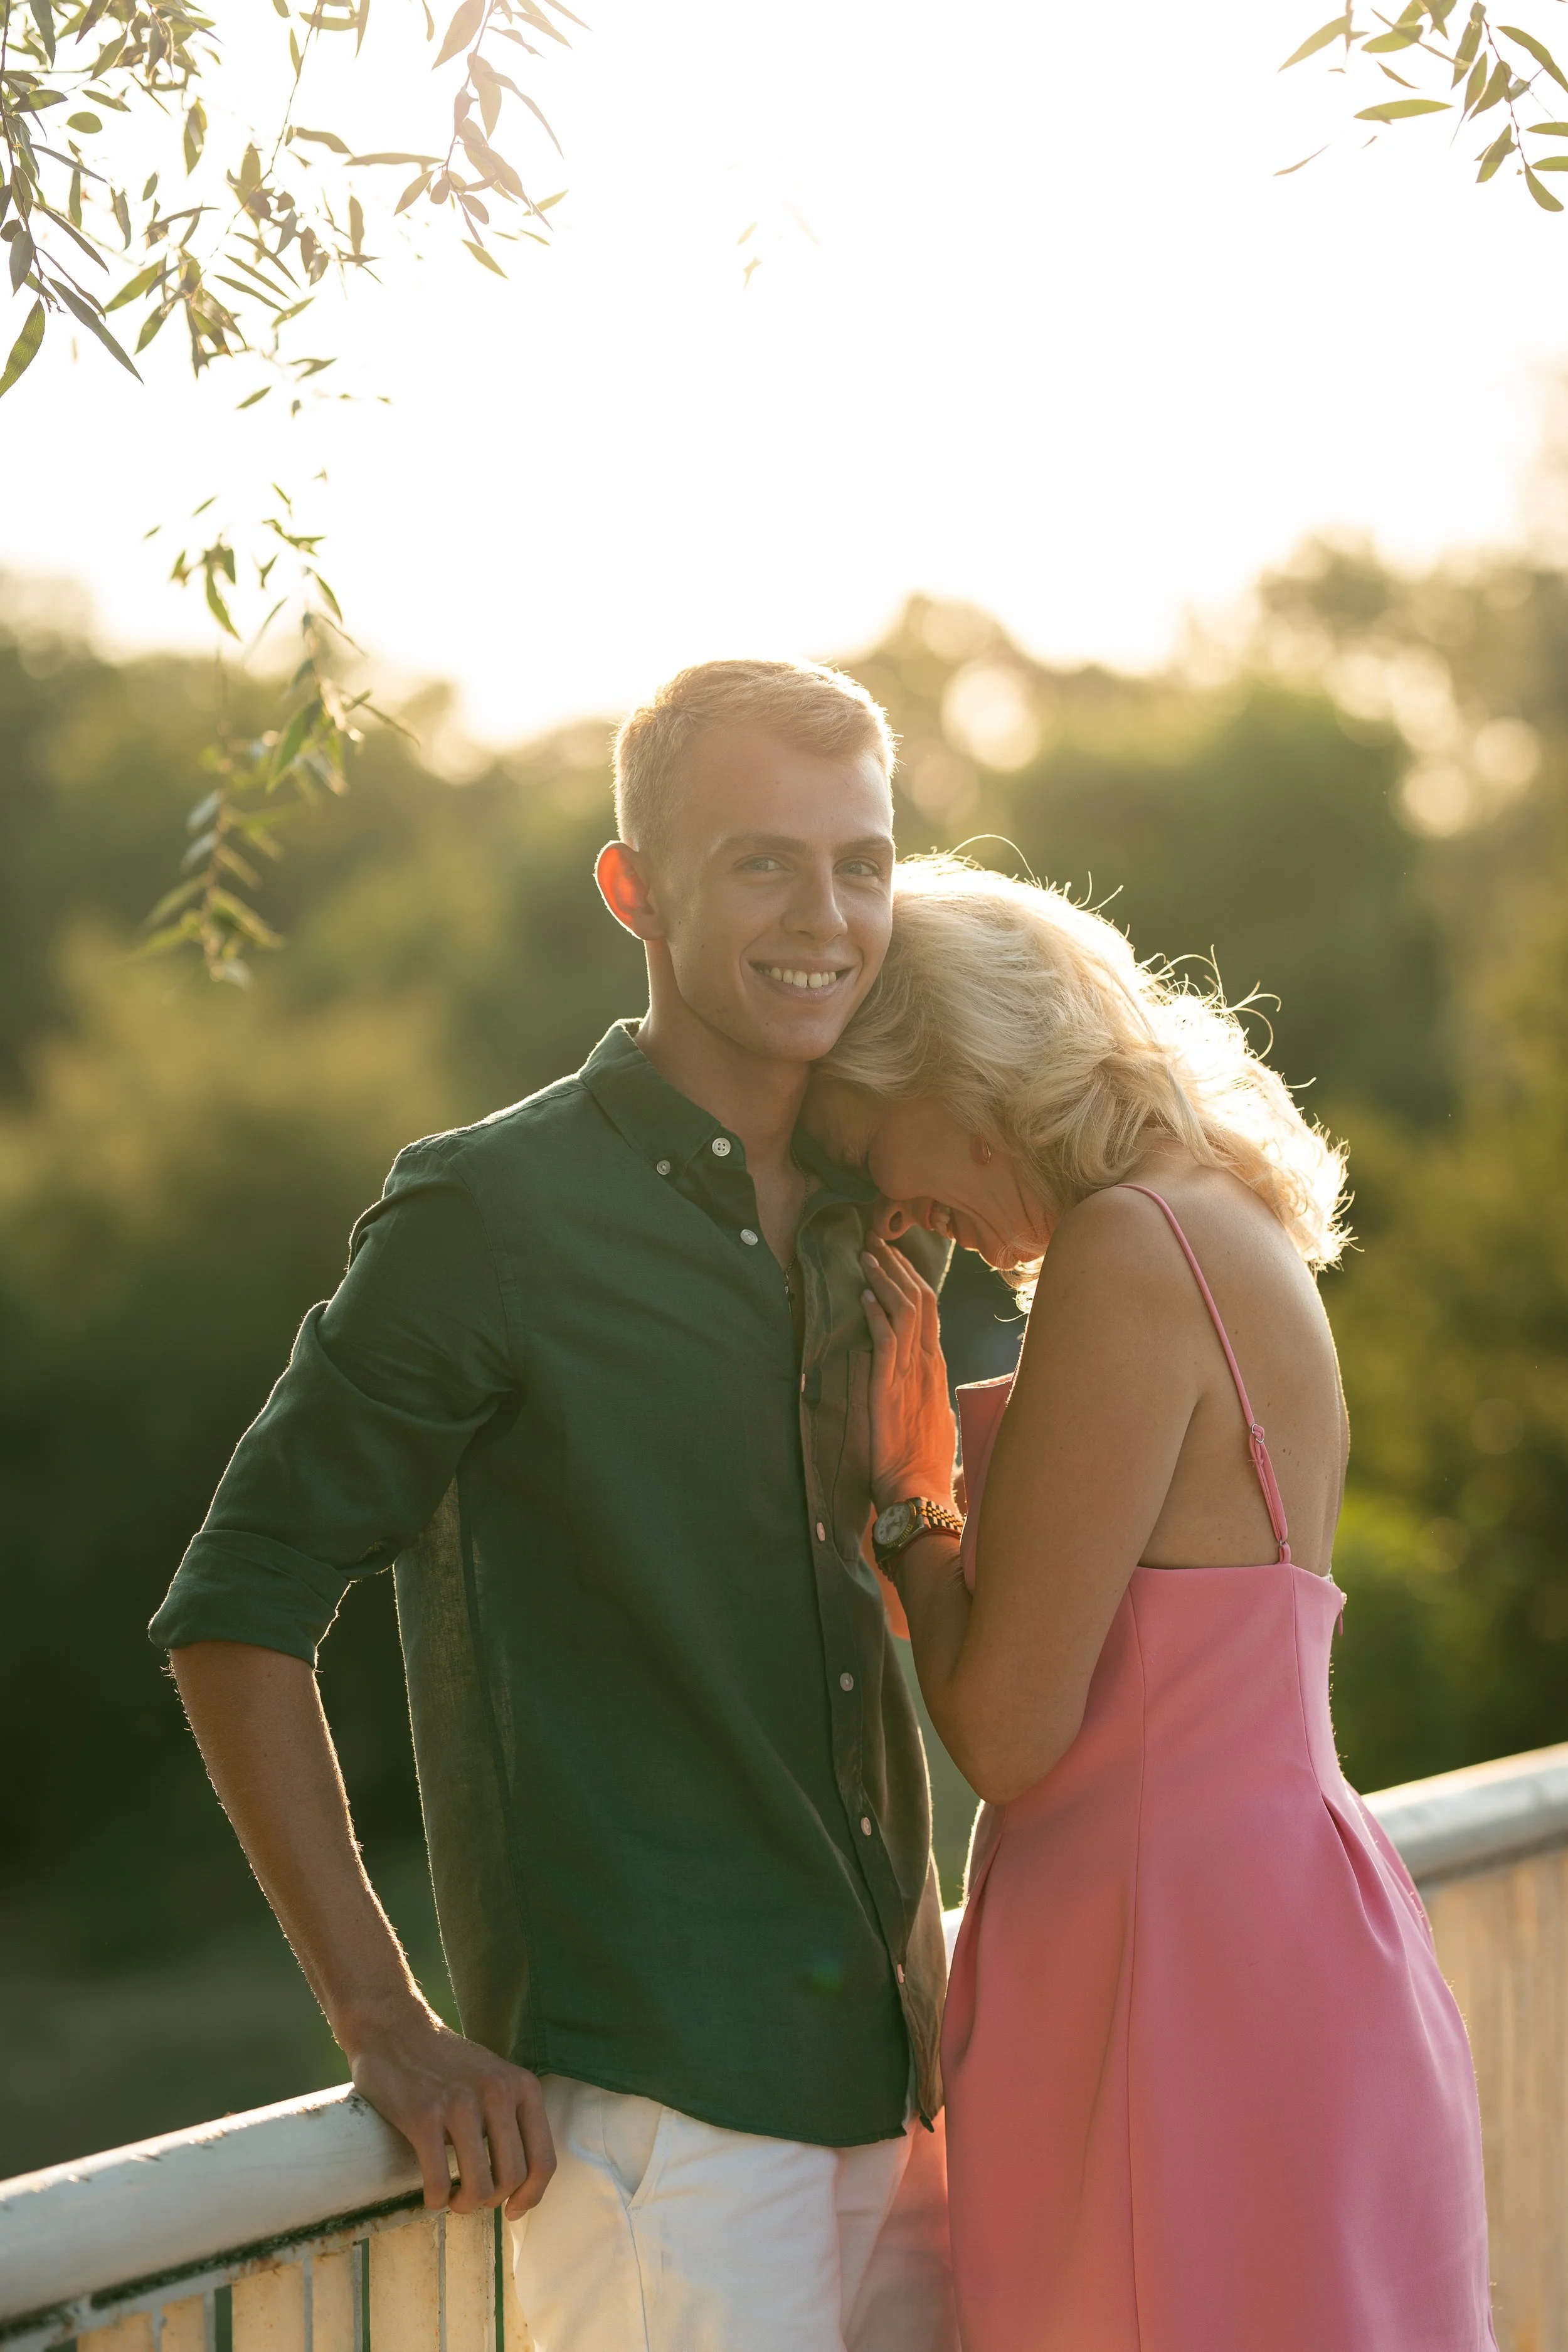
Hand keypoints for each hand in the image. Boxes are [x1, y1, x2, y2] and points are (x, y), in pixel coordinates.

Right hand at [347, 2004, 555, 2219]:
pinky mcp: (424, 2117)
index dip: (532, 2196)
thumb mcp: (493, 2077)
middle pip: (512, 2178)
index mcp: (521, 2085)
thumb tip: (520, 2182)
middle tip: (473, 2197)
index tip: (513, 2210)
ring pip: (479, 2187)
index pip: (543, 2159)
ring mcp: (460, 2104)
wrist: (393, 2028)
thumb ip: (510, 2116)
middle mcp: (497, 2092)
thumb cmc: (444, 2062)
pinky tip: (432, 2194)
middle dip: (493, 2200)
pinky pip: (439, 2182)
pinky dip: (436, 2200)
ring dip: (465, 2205)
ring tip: (453, 2198)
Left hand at [860, 1238, 958, 1514]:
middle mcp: (928, 1365)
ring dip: (885, 1281)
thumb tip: (921, 1381)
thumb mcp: (933, 1418)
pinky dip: (875, 1315)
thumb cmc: (924, 1464)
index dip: (913, 1280)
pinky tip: (862, 1297)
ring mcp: (911, 1375)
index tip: (896, 1259)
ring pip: (905, 1313)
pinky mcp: (890, 1388)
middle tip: (878, 1244)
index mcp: (937, 1369)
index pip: (931, 1312)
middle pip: (921, 1301)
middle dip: (899, 1268)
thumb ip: (926, 1392)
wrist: (918, 1491)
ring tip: (866, 1258)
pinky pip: (886, 1341)